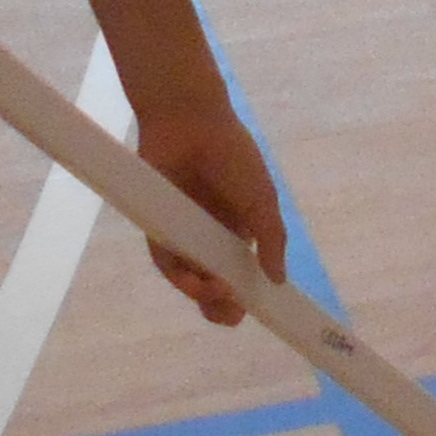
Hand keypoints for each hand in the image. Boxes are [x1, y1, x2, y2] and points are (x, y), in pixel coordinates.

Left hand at [125, 94, 285, 325]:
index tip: (258, 311)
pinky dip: (178, 275)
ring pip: (189, 277)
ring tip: (214, 292)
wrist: (190, 122)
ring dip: (201, 294)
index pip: (244, 273)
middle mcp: (210, 237)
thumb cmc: (233, 156)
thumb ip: (272, 239)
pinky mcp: (157, 227)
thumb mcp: (263, 199)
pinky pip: (165, 260)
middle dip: (222, 306)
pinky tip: (193, 279)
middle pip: (215, 283)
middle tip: (230, 313)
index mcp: (239, 231)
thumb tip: (278, 280)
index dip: (249, 295)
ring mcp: (183, 233)